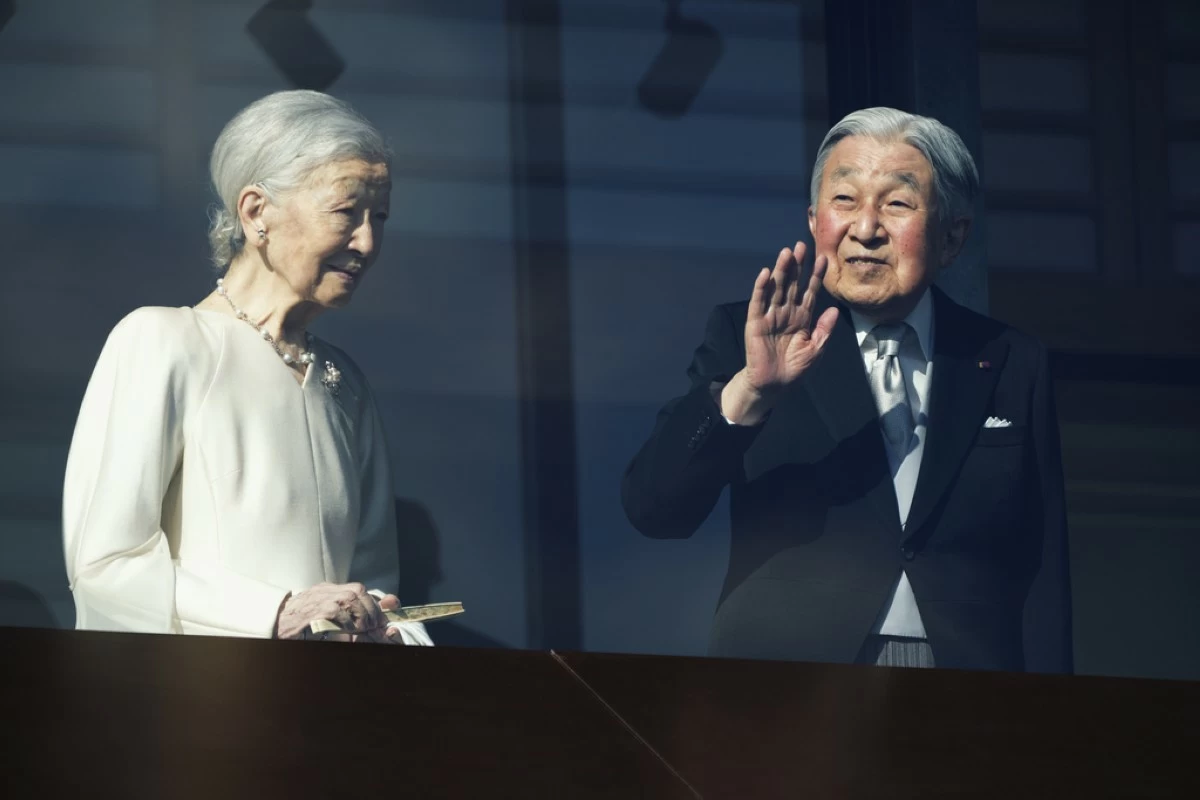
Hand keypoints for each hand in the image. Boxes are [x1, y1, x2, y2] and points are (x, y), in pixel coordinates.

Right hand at [274, 582, 394, 640]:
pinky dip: (346, 624)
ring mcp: (319, 599)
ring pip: (350, 599)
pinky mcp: (314, 612)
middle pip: (357, 591)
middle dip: (371, 609)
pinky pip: (336, 614)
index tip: (384, 616)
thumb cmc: (297, 621)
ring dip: (361, 616)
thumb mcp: (322, 611)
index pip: (359, 589)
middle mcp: (325, 591)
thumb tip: (366, 622)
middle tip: (375, 627)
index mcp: (328, 589)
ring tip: (364, 630)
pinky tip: (349, 634)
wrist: (273, 623)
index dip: (375, 602)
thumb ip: (342, 612)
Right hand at [721, 242, 838, 424]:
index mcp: (802, 317)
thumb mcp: (815, 350)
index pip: (810, 292)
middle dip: (797, 265)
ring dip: (781, 271)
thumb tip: (833, 309)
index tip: (823, 259)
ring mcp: (770, 316)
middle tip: (801, 245)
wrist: (774, 385)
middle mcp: (787, 312)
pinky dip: (761, 288)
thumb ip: (824, 330)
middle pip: (792, 284)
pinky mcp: (756, 323)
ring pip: (777, 288)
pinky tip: (766, 274)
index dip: (815, 276)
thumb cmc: (794, 369)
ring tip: (786, 253)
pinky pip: (759, 303)